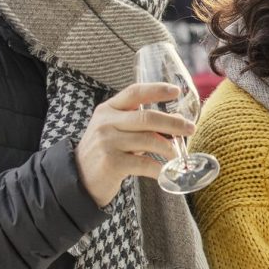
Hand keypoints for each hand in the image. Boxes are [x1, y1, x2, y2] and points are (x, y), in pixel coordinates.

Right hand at [74, 83, 195, 206]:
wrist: (78, 178)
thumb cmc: (105, 152)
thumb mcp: (116, 131)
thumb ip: (141, 124)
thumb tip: (178, 122)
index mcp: (108, 109)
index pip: (134, 93)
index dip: (157, 90)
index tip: (176, 91)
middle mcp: (105, 123)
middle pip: (147, 118)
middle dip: (173, 123)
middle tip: (190, 129)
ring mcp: (107, 142)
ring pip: (149, 140)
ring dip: (170, 148)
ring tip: (178, 155)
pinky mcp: (111, 163)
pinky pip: (144, 163)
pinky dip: (160, 168)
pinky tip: (166, 172)